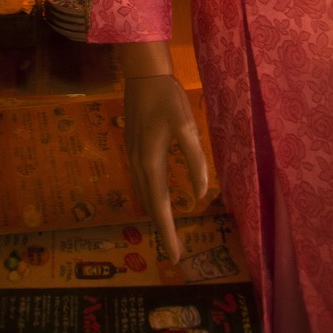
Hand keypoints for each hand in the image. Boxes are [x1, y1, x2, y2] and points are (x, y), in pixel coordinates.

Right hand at [123, 74, 208, 263]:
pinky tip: (157, 199)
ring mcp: (132, 157)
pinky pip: (141, 182)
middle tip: (174, 251)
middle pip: (150, 205)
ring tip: (167, 231)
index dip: (168, 233)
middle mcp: (138, 165)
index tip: (176, 256)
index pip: (160, 207)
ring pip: (144, 195)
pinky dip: (150, 198)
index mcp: (151, 163)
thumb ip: (195, 160)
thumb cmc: (167, 99)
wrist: (142, 75)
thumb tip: (200, 195)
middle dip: (161, 229)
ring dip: (155, 214)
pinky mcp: (132, 148)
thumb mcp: (186, 127)